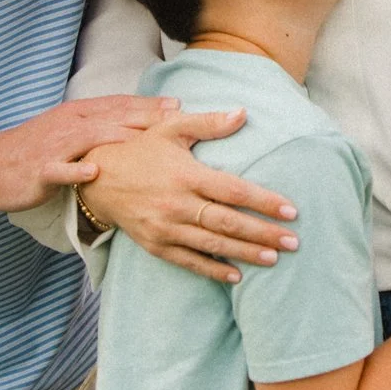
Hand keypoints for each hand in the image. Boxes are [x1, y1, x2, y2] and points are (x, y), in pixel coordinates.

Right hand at [0, 94, 173, 211]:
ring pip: (91, 137)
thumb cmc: (30, 151)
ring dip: (121, 135)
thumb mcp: (64, 131)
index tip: (178, 105)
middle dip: (146, 115)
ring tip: (150, 138)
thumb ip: (94, 126)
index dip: (148, 105)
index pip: (118, 105)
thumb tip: (129, 127)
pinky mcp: (39, 170)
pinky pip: (60, 169)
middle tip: (177, 116)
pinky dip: (77, 169)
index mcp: (76, 115)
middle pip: (112, 116)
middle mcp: (68, 125)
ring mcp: (54, 147)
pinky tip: (95, 171)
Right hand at [80, 111, 300, 283]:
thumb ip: (209, 123)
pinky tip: (236, 276)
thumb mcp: (171, 128)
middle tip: (294, 241)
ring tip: (274, 258)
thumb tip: (243, 114)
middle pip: (228, 222)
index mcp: (186, 175)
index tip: (291, 211)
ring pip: (212, 244)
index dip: (264, 201)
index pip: (233, 190)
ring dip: (245, 253)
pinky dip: (213, 270)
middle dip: (264, 233)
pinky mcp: (155, 245)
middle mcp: (177, 204)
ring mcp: (165, 228)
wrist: (97, 179)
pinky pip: (188, 261)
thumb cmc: (140, 149)